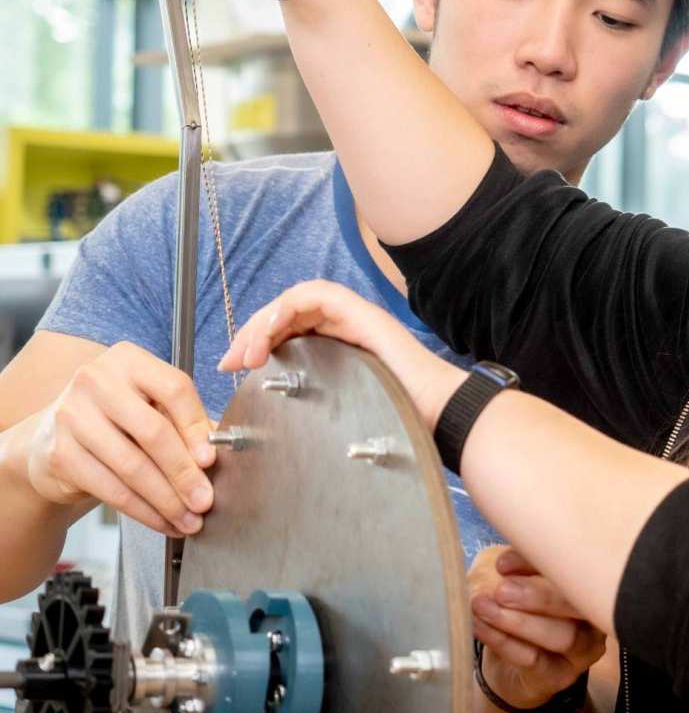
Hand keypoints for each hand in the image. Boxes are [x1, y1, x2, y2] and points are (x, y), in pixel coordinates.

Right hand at [26, 342, 214, 536]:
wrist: (52, 436)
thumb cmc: (117, 417)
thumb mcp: (150, 405)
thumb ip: (185, 421)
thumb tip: (217, 454)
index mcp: (129, 360)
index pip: (174, 389)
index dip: (196, 427)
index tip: (211, 460)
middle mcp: (97, 381)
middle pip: (153, 431)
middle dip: (184, 473)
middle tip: (204, 500)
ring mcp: (73, 416)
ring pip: (132, 466)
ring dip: (166, 499)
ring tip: (189, 519)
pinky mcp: (61, 453)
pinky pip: (111, 489)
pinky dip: (142, 511)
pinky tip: (161, 521)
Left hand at [220, 280, 464, 429]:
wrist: (435, 413)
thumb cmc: (398, 416)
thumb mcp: (341, 406)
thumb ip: (317, 398)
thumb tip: (281, 416)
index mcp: (339, 344)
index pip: (289, 328)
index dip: (257, 341)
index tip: (231, 368)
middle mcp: (345, 324)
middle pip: (286, 311)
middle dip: (252, 332)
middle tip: (229, 362)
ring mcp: (355, 315)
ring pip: (295, 299)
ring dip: (264, 322)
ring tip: (246, 355)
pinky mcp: (361, 313)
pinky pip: (315, 296)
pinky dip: (286, 310)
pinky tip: (271, 335)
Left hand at [470, 546, 606, 709]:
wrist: (511, 666)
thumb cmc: (520, 609)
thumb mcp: (520, 578)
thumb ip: (520, 562)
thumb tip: (505, 545)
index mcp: (590, 585)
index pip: (576, 570)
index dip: (540, 564)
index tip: (503, 564)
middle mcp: (596, 618)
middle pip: (577, 605)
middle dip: (538, 596)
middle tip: (501, 591)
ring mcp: (582, 651)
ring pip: (561, 636)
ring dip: (518, 621)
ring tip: (482, 607)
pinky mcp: (561, 676)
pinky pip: (536, 660)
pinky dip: (504, 641)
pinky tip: (480, 627)